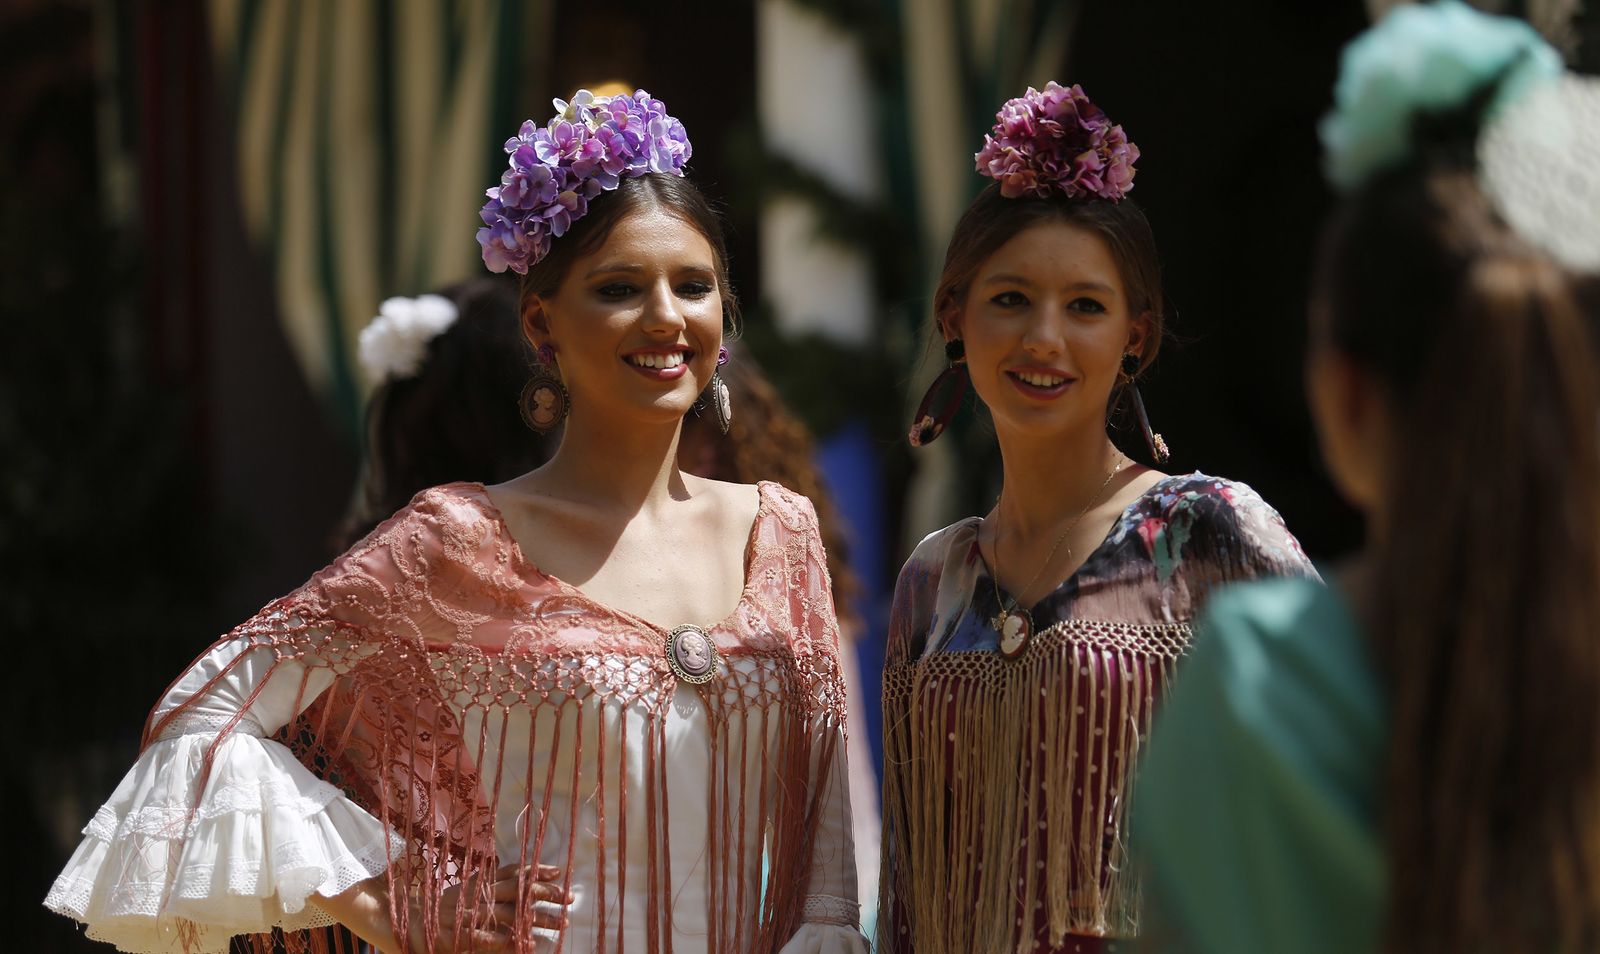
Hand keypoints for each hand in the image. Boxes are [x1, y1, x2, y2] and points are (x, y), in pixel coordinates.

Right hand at [402, 863, 571, 952]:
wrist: (395, 920)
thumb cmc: (434, 908)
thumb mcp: (463, 889)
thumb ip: (488, 881)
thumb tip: (519, 873)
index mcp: (476, 885)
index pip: (512, 874)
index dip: (536, 872)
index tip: (560, 871)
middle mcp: (474, 897)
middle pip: (516, 893)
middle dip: (546, 896)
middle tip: (572, 899)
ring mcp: (467, 916)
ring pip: (508, 915)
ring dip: (534, 921)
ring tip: (558, 925)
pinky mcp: (458, 937)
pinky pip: (485, 939)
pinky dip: (505, 942)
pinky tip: (525, 946)